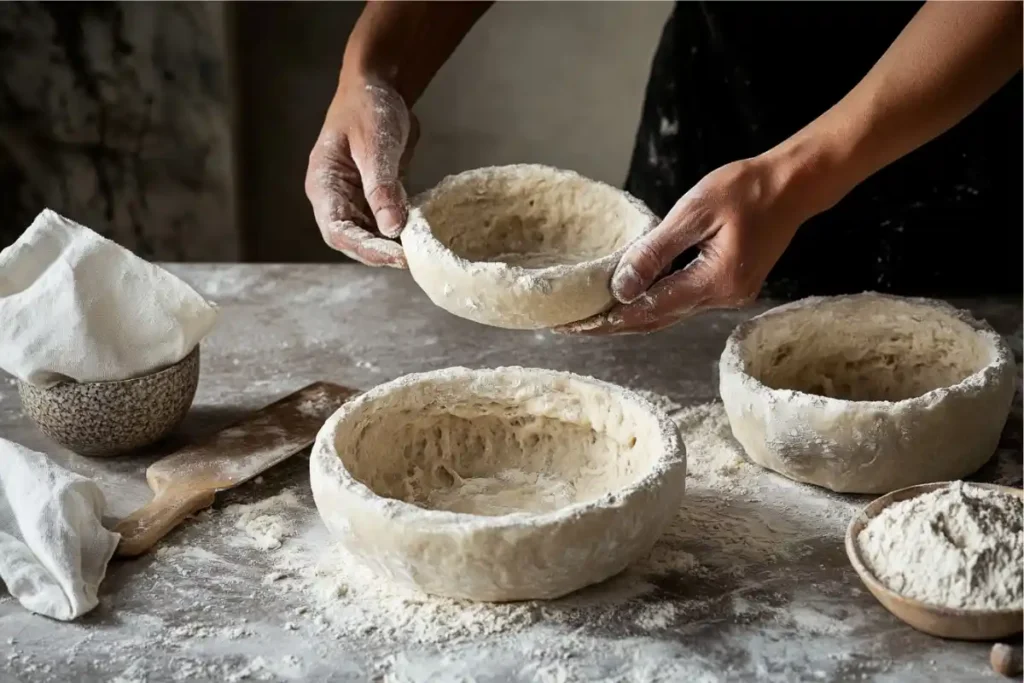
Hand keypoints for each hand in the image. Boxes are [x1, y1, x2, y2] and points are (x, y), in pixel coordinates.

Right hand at [305, 75, 418, 267]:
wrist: (379, 87)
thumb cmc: (369, 108)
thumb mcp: (375, 145)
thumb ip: (382, 188)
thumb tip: (392, 229)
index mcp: (323, 185)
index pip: (337, 231)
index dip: (366, 249)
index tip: (397, 256)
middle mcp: (335, 198)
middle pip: (352, 239)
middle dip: (379, 253)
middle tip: (412, 260)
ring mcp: (354, 199)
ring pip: (369, 235)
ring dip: (390, 246)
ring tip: (418, 253)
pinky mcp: (374, 197)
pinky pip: (385, 222)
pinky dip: (400, 231)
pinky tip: (420, 237)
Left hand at [557, 156, 807, 334]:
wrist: (793, 184)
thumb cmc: (745, 188)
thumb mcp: (694, 212)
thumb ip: (656, 252)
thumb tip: (621, 288)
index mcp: (715, 282)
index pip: (650, 310)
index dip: (610, 318)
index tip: (575, 324)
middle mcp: (724, 298)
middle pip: (657, 320)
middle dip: (614, 324)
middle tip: (573, 327)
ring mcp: (730, 296)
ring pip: (670, 313)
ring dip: (632, 316)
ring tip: (592, 316)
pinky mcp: (732, 286)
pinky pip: (684, 301)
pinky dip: (655, 302)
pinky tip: (631, 299)